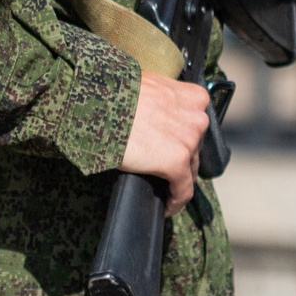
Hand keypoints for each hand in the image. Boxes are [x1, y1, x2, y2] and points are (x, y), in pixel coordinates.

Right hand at [120, 73, 212, 214]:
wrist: (98, 104)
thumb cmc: (115, 94)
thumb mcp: (150, 87)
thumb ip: (165, 101)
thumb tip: (159, 116)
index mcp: (194, 97)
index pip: (196, 127)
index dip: (183, 139)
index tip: (171, 149)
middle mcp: (197, 117)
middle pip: (194, 149)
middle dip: (180, 160)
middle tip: (161, 170)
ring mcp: (189, 139)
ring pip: (189, 171)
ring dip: (177, 182)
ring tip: (161, 191)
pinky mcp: (177, 161)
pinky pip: (183, 191)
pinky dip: (175, 202)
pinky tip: (166, 208)